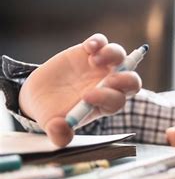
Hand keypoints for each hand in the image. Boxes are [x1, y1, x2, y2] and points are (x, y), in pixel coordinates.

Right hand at [19, 34, 141, 146]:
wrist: (39, 95)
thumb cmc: (53, 112)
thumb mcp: (53, 126)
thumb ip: (59, 133)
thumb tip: (61, 136)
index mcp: (106, 105)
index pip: (118, 101)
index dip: (108, 98)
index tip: (86, 97)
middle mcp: (109, 85)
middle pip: (132, 81)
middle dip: (125, 79)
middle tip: (108, 80)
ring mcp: (101, 67)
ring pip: (121, 57)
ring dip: (113, 55)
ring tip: (94, 59)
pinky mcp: (90, 51)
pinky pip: (103, 42)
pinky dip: (99, 42)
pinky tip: (89, 47)